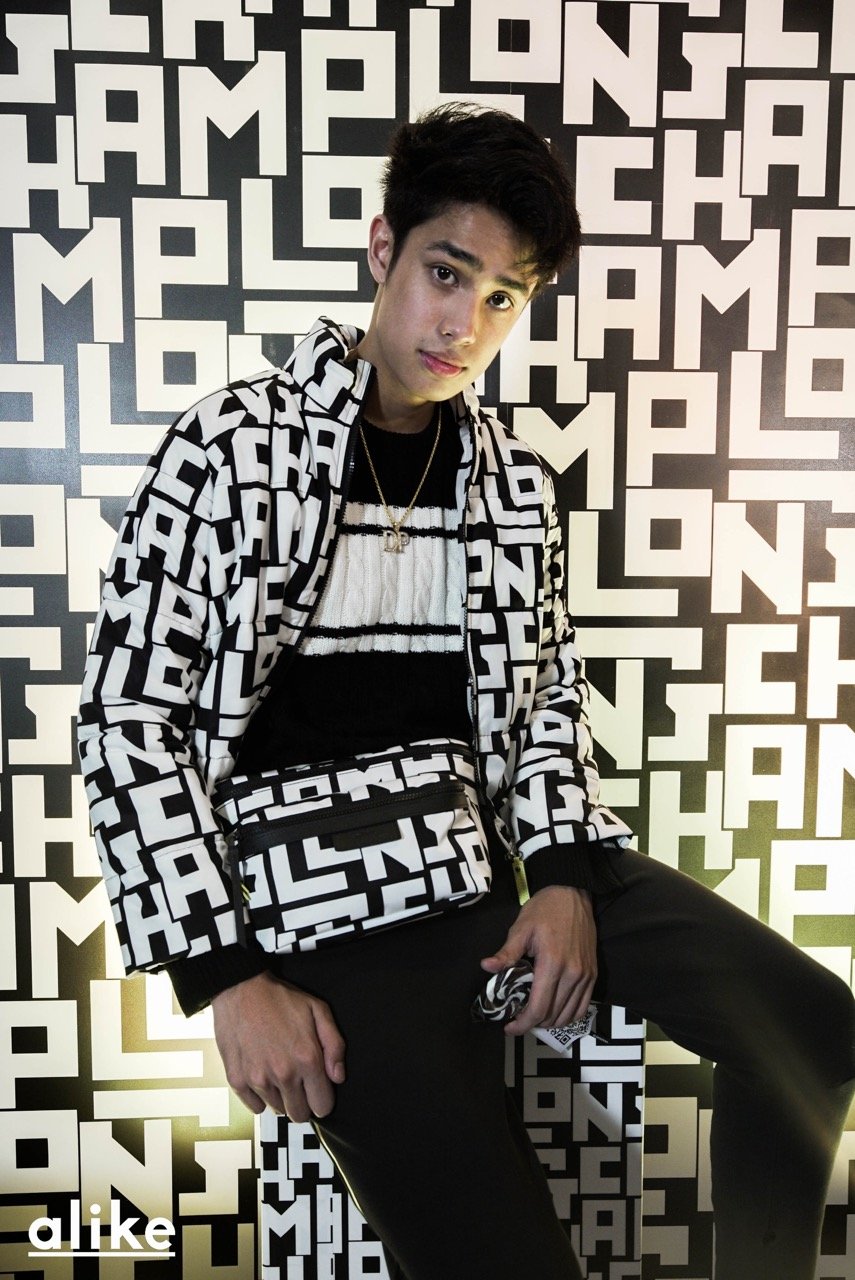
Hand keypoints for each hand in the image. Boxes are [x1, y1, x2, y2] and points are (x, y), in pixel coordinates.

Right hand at [212, 971, 345, 1120]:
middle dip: (303, 1103)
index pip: (322, 1106)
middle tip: (299, 1083)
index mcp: (307, 1059)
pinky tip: (262, 1075)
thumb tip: (337, 1077)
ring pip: (277, 1110)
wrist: (241, 989)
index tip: (318, 1090)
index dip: (323, 1100)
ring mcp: (258, 1079)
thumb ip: (335, 1045)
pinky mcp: (237, 1080)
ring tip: (278, 1072)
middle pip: (299, 1115)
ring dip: (281, 1097)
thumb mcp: (318, 1010)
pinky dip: (260, 1096)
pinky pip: (255, 1107)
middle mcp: (283, 1074)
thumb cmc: (280, 999)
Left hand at [480, 885, 596, 1034]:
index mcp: (552, 964)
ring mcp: (585, 976)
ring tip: (533, 1017)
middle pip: (552, 1015)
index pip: (538, 1007)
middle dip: (532, 1024)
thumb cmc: (544, 909)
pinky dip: (568, 1016)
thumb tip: (487, 967)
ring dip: (550, 1022)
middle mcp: (572, 974)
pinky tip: (555, 1013)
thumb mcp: (521, 928)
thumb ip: (507, 952)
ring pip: (568, 1015)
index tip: (509, 1027)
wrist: (572, 893)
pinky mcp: (593, 974)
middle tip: (517, 1020)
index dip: (523, 1023)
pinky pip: (582, 1006)